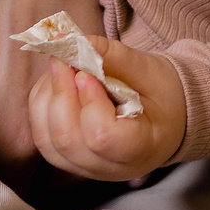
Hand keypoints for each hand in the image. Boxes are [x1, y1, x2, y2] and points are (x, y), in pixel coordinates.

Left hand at [27, 38, 186, 180]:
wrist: (167, 117)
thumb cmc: (161, 93)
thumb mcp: (147, 69)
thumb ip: (109, 55)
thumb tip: (67, 40)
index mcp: (142, 147)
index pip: (102, 137)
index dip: (88, 102)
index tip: (87, 73)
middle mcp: (111, 167)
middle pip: (68, 140)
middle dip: (59, 93)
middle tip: (64, 59)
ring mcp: (86, 169)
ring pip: (48, 141)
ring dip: (47, 98)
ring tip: (62, 69)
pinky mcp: (68, 161)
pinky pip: (42, 137)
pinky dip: (41, 105)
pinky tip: (57, 84)